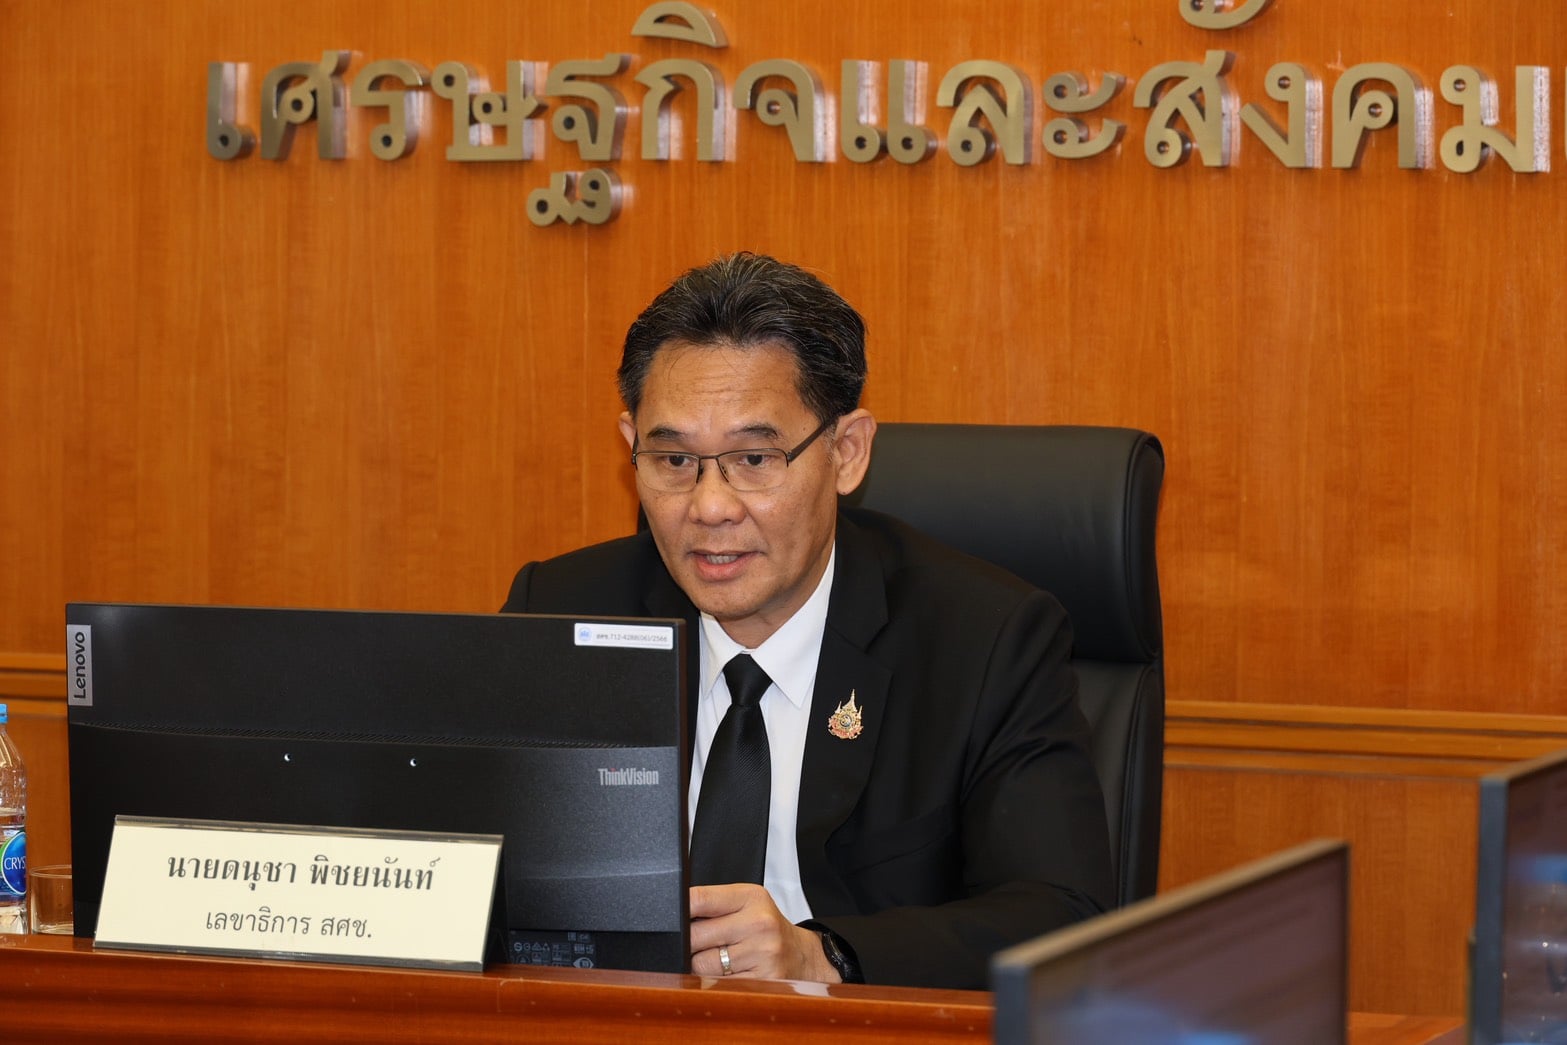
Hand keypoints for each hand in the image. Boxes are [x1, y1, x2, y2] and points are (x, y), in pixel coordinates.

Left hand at [688, 883, 838, 981]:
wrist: (801, 956)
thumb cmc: (766, 927)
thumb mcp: (746, 904)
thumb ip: (713, 905)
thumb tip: (673, 917)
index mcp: (751, 897)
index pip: (700, 898)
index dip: (679, 910)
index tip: (671, 918)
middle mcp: (758, 923)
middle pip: (695, 936)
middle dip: (687, 943)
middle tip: (695, 944)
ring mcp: (761, 954)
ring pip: (702, 965)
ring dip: (699, 966)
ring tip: (714, 959)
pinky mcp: (761, 981)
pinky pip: (718, 985)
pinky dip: (714, 982)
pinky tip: (727, 974)